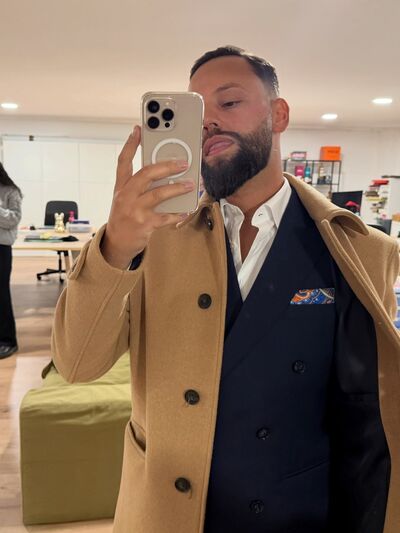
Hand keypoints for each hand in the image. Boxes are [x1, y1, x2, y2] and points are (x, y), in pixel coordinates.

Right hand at [101, 126, 193, 268]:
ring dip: (176, 188)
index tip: (139, 129)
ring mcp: (134, 210)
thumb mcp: (126, 197)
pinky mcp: (144, 224)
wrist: (117, 242)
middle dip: (166, 166)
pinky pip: (165, 217)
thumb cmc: (125, 215)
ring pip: (158, 194)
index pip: (123, 161)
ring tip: (191, 184)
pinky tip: (185, 210)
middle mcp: (126, 196)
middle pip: (146, 174)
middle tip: (183, 162)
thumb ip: (140, 184)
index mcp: (121, 186)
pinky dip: (177, 214)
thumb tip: (164, 170)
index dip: (131, 144)